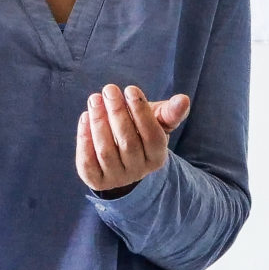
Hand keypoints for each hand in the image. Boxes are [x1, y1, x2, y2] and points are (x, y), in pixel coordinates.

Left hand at [76, 84, 190, 193]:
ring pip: (106, 151)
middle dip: (117, 113)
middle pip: (127, 142)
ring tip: (95, 99)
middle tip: (109, 90)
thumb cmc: (141, 134)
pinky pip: (88, 162)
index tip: (130, 89)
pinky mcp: (96, 180)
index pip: (152, 134)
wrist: (123, 163)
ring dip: (99, 122)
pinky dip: (84, 139)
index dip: (141, 111)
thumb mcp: (157, 123)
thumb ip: (170, 113)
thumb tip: (183, 99)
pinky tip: (85, 117)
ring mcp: (116, 178)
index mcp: (157, 156)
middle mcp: (138, 171)